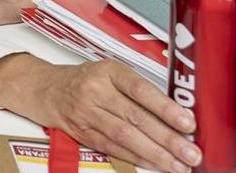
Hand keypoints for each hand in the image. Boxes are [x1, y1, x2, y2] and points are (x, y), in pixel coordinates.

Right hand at [0, 54, 200, 172]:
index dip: (165, 108)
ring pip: (125, 137)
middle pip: (135, 118)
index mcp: (107, 71)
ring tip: (179, 165)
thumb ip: (138, 89)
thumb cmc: (84, 79)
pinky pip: (113, 148)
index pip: (140, 90)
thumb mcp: (110, 72)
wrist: (43, 88)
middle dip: (168, 140)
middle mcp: (95, 91)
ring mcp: (86, 113)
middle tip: (192, 154)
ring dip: (156, 154)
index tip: (188, 124)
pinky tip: (155, 165)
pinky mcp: (82, 133)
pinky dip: (136, 159)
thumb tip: (178, 113)